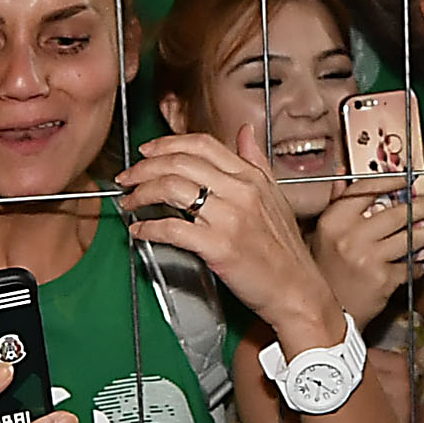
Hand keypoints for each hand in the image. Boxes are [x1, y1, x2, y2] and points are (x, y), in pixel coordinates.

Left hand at [118, 128, 340, 350]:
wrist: (297, 290)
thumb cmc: (285, 250)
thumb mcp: (276, 196)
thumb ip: (257, 161)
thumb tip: (245, 132)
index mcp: (251, 177)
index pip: (201, 145)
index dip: (166, 144)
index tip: (146, 152)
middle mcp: (240, 191)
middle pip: (179, 163)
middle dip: (144, 168)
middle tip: (127, 178)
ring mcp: (229, 218)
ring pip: (172, 189)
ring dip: (141, 194)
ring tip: (130, 202)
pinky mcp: (219, 247)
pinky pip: (173, 228)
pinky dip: (149, 228)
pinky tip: (140, 230)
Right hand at [310, 181, 423, 321]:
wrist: (328, 314)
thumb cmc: (324, 273)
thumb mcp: (320, 236)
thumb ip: (335, 206)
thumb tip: (344, 176)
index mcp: (333, 221)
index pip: (366, 189)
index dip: (391, 181)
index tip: (407, 180)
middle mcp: (350, 236)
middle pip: (396, 213)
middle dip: (422, 207)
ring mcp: (368, 258)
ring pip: (410, 238)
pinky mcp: (383, 279)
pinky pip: (410, 266)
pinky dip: (418, 264)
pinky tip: (422, 262)